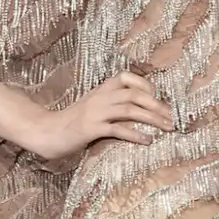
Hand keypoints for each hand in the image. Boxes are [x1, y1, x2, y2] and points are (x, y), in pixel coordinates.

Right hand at [24, 70, 173, 160]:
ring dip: (152, 119)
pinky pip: (117, 129)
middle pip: (134, 95)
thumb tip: (136, 110)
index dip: (145, 86)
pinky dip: (135, 134)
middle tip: (172, 118)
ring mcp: (95, 113)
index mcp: (101, 90)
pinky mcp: (90, 129)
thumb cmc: (71, 123)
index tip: (158, 99)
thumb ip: (110, 105)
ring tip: (167, 128)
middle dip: (157, 106)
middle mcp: (100, 97)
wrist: (46, 132)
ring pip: (129, 109)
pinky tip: (148, 141)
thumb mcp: (92, 108)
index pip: (127, 78)